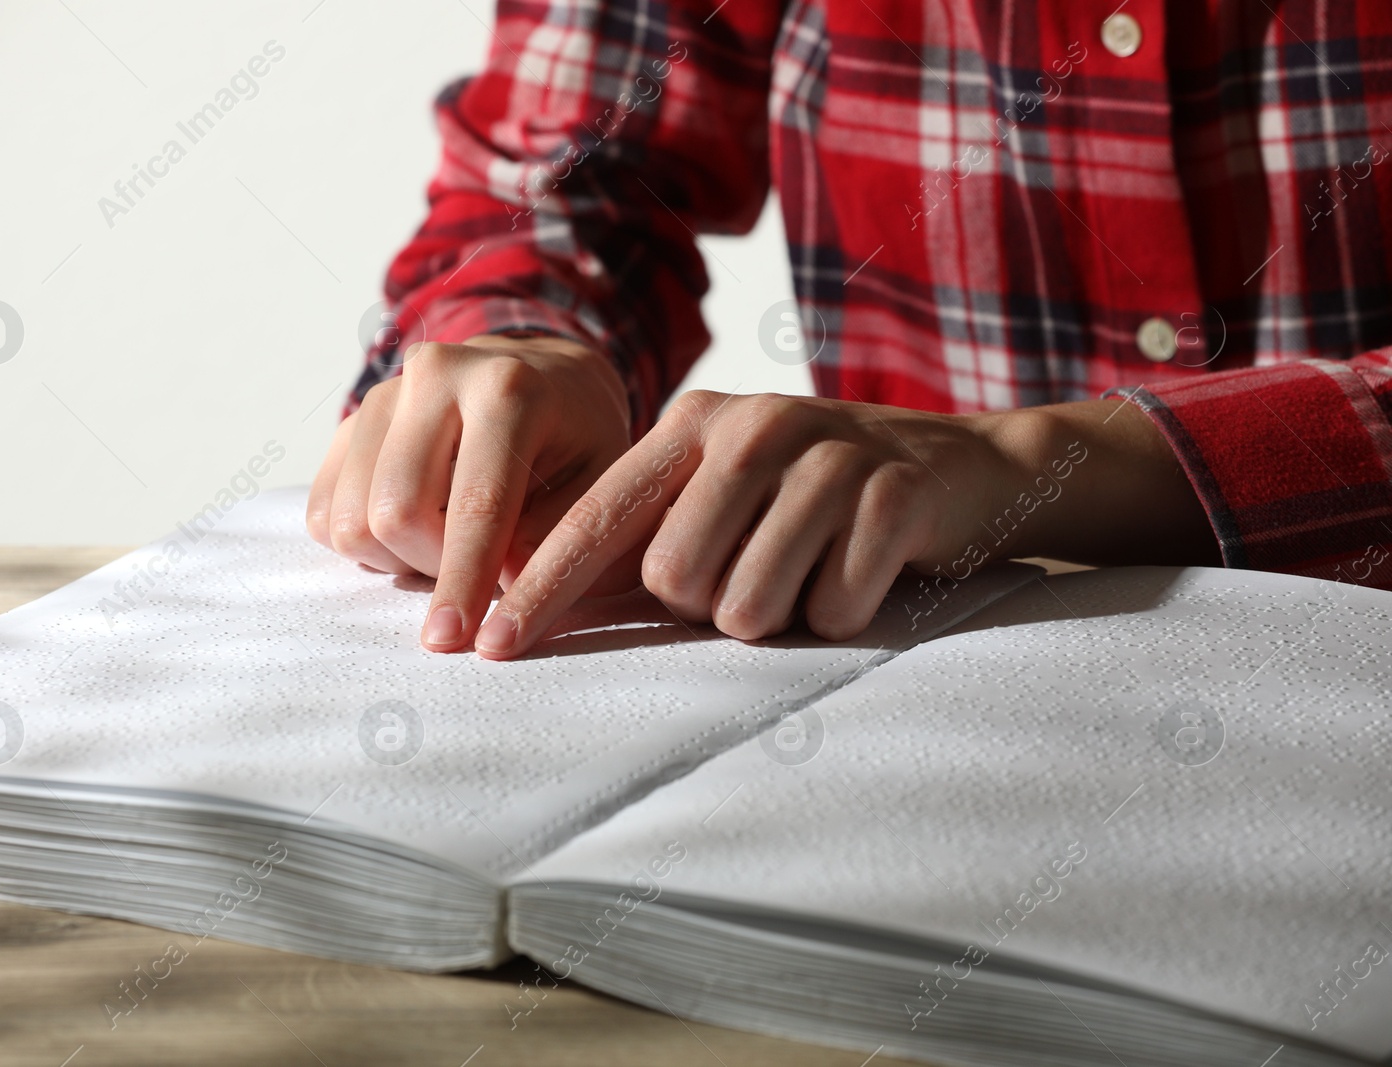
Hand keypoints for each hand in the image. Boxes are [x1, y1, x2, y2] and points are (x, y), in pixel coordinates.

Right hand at [308, 334, 632, 650]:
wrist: (544, 373)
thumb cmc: (578, 436)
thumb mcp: (600, 484)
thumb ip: (556, 539)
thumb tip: (502, 590)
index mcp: (507, 391)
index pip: (474, 505)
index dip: (462, 580)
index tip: (453, 639)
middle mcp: (435, 376)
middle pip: (395, 512)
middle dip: (429, 567)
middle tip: (471, 571)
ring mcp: (384, 393)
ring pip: (349, 516)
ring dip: (393, 557)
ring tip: (443, 544)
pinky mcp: (350, 418)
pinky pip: (324, 509)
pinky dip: (363, 541)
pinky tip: (411, 528)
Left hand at [471, 390, 1218, 658]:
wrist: (960, 465)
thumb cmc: (817, 498)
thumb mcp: (726, 494)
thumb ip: (647, 536)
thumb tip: (536, 605)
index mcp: (691, 426)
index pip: (594, 520)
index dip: (539, 590)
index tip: (486, 650)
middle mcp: (747, 425)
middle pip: (673, 581)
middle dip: (711, 606)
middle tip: (763, 572)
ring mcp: (823, 453)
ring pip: (748, 605)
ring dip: (780, 614)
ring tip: (815, 570)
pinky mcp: (892, 491)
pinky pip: (832, 607)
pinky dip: (845, 611)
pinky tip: (867, 569)